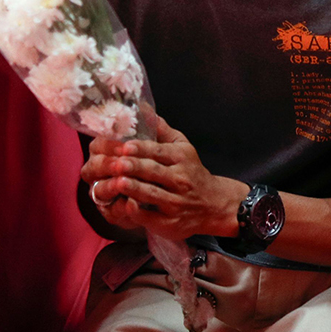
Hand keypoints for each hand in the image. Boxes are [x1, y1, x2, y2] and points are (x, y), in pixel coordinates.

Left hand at [80, 114, 247, 241]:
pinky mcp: (169, 222)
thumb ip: (163, 132)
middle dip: (135, 167)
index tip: (125, 145)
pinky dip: (138, 212)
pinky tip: (125, 205)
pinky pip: (151, 216)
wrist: (214, 204)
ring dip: (134, 188)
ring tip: (118, 182)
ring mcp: (174, 202)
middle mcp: (180, 179)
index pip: (159, 152)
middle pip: (154, 172)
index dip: (142, 149)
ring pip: (151, 194)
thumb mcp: (184, 148)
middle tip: (116, 163)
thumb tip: (143, 109)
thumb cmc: (192, 173)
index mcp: (181, 158)